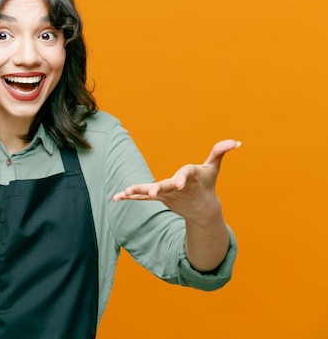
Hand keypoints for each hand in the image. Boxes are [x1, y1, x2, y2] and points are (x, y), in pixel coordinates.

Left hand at [113, 139, 240, 225]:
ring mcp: (167, 194)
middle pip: (166, 187)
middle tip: (153, 194)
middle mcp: (177, 188)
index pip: (186, 176)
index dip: (182, 178)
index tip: (179, 183)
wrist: (203, 210)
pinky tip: (115, 198)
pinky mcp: (159, 198)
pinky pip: (141, 198)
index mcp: (190, 178)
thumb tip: (235, 141)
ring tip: (125, 192)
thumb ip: (219, 152)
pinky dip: (129, 198)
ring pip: (150, 194)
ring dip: (138, 193)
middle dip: (159, 190)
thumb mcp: (214, 168)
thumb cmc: (207, 184)